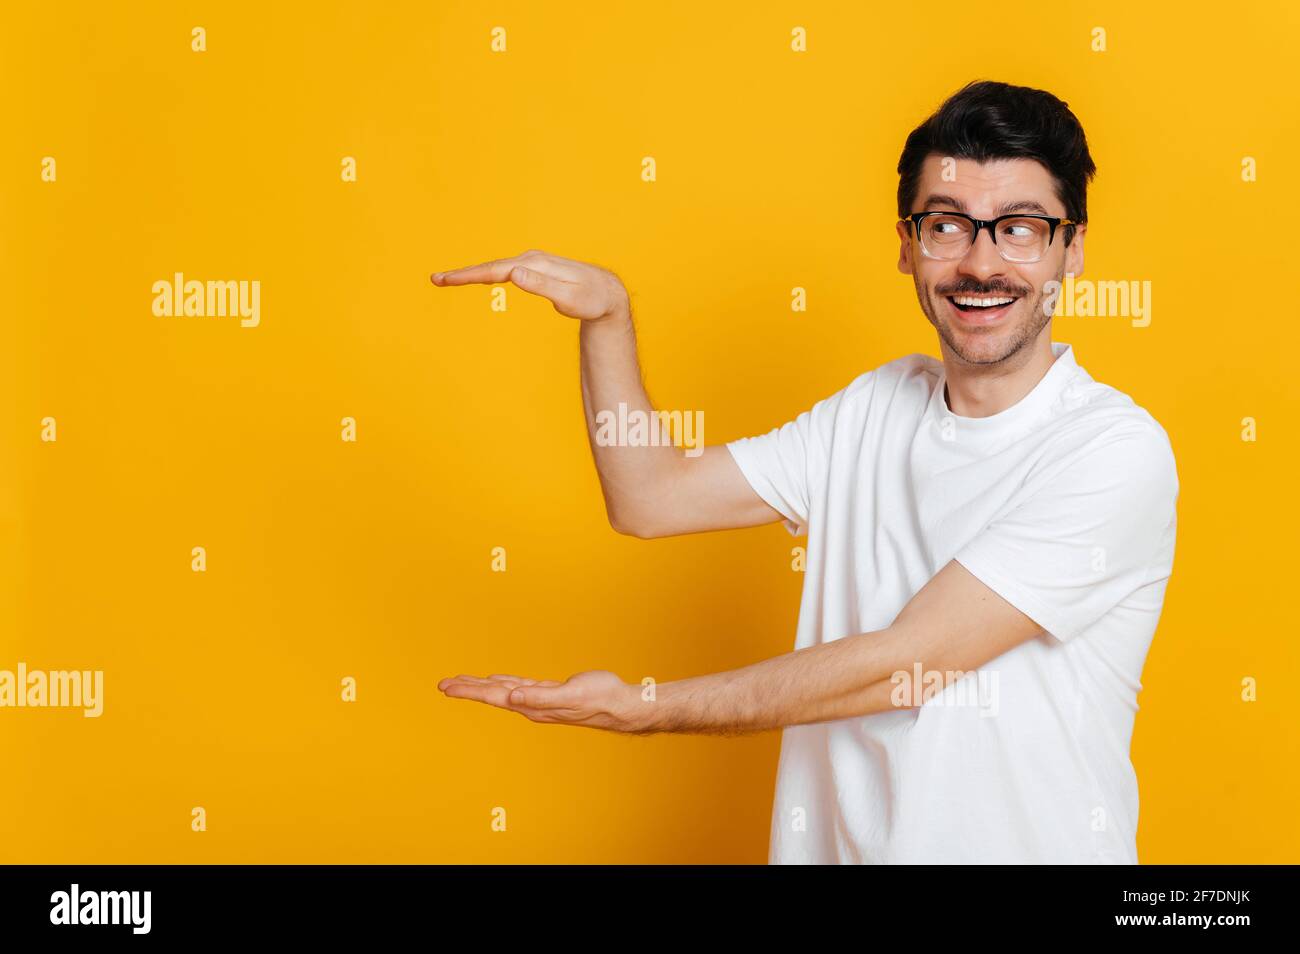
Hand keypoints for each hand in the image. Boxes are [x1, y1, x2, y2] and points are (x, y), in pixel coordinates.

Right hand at [431, 249, 630, 322]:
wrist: (608, 294)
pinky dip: (487, 273)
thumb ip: (543, 287)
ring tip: (448, 279)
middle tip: (436, 279)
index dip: (470, 275)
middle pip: (491, 267)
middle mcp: (532, 260)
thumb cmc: (592, 301)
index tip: (446, 280)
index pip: (497, 270)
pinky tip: (478, 278)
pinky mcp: (535, 269)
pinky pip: (505, 270)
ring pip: (496, 268)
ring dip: (472, 272)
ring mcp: (533, 263)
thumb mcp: (571, 299)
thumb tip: (513, 275)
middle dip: (464, 273)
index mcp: (536, 266)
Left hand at [436, 669, 651, 732]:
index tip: (447, 687)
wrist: (622, 705)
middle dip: (468, 689)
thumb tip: (512, 697)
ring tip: (463, 683)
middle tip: (443, 684)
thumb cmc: (600, 699)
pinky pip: (519, 686)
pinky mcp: (550, 693)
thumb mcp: (570, 694)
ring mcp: (540, 700)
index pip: (493, 696)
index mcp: (532, 705)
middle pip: (493, 694)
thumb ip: (540, 697)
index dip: (469, 691)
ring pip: (504, 690)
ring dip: (483, 686)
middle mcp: (532, 705)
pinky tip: (500, 681)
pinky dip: (505, 682)